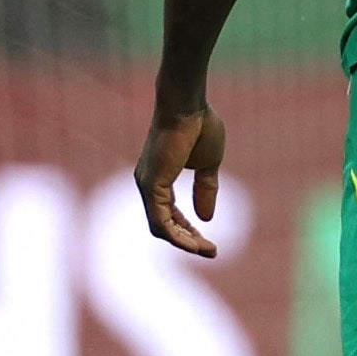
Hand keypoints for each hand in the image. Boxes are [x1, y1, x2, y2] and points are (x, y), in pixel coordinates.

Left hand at [133, 104, 226, 257]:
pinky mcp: (151, 185)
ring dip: (184, 242)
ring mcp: (147, 186)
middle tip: (210, 250)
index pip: (170, 215)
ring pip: (160, 228)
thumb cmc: (199, 125)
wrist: (188, 105)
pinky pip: (161, 221)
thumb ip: (205, 189)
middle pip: (164, 226)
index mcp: (159, 179)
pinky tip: (194, 243)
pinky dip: (177, 235)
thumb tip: (206, 218)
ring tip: (207, 250)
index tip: (209, 242)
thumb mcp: (208, 164)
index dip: (189, 230)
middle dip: (187, 240)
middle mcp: (148, 185)